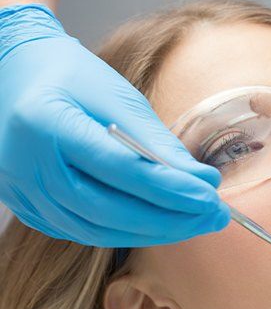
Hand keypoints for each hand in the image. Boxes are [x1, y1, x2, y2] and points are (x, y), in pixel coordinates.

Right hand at [0, 4, 229, 246]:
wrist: (16, 75)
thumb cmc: (72, 77)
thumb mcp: (119, 97)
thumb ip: (158, 143)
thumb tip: (203, 181)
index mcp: (47, 123)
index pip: (121, 169)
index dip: (170, 190)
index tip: (211, 199)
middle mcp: (27, 166)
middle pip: (110, 210)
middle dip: (170, 219)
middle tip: (214, 217)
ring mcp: (24, 192)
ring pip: (98, 230)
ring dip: (154, 232)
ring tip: (195, 223)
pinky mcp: (30, 208)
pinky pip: (85, 232)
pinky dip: (127, 233)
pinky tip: (159, 225)